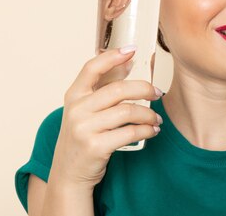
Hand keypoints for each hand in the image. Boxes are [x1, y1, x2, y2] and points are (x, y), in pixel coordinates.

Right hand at [48, 46, 162, 190]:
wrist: (68, 174)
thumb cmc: (82, 137)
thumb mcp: (85, 110)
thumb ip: (103, 87)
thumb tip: (127, 62)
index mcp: (74, 96)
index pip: (92, 68)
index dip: (112, 56)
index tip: (132, 50)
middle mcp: (76, 110)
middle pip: (118, 89)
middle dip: (144, 89)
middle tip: (157, 93)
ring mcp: (84, 129)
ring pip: (128, 111)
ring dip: (149, 114)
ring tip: (156, 118)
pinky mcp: (95, 147)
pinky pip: (130, 132)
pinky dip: (146, 130)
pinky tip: (152, 130)